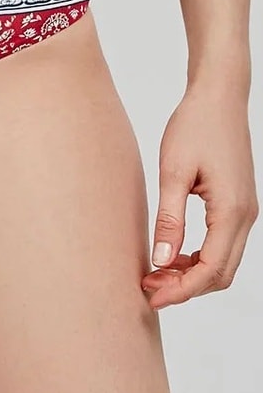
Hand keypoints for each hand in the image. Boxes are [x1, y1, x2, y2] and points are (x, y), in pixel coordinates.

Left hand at [142, 84, 257, 309]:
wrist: (219, 96)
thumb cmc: (195, 126)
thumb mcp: (173, 173)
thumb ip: (169, 219)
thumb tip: (161, 261)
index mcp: (231, 211)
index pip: (209, 270)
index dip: (180, 291)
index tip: (150, 296)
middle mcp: (245, 216)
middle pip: (220, 274)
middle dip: (185, 289)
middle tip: (148, 287)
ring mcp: (245, 212)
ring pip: (223, 263)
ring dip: (191, 275)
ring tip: (155, 273)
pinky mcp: (238, 206)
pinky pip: (222, 246)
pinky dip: (198, 259)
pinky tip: (171, 255)